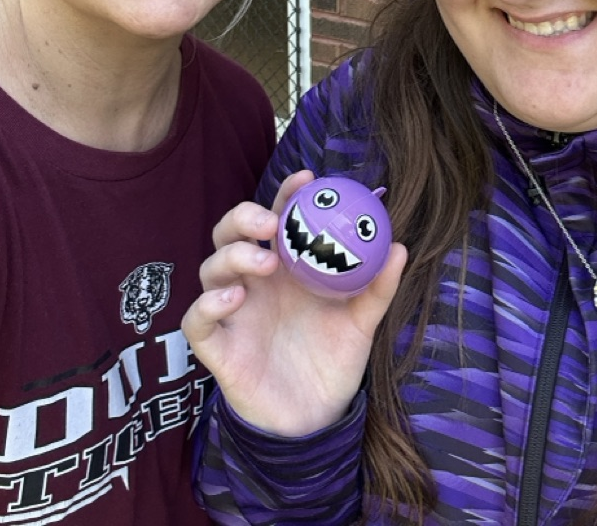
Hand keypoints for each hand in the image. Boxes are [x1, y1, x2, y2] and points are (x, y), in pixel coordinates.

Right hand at [182, 171, 407, 436]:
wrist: (315, 419)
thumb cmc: (331, 360)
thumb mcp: (361, 323)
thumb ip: (377, 288)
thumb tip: (399, 248)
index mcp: (285, 268)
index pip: (277, 218)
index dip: (285, 193)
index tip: (306, 177)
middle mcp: (254, 283)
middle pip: (230, 233)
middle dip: (244, 217)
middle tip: (270, 222)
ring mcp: (232, 312)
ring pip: (210, 268)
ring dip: (233, 256)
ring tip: (265, 262)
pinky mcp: (217, 347)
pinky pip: (197, 320)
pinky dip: (207, 304)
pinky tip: (234, 299)